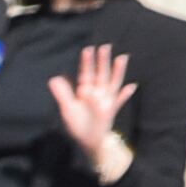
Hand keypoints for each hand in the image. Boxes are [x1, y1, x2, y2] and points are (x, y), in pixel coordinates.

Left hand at [51, 43, 132, 175]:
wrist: (89, 140)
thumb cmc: (78, 124)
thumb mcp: (68, 109)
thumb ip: (62, 94)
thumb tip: (53, 79)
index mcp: (85, 90)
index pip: (86, 73)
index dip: (87, 62)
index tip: (88, 50)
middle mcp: (97, 92)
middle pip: (101, 74)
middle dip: (103, 61)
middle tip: (105, 46)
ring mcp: (106, 100)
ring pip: (112, 82)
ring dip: (117, 71)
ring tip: (122, 58)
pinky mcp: (112, 110)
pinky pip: (119, 101)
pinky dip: (125, 94)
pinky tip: (132, 86)